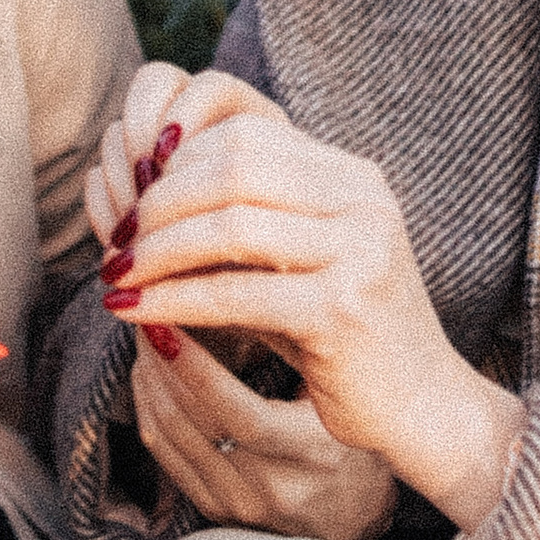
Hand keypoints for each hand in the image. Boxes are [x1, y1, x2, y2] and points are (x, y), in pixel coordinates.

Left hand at [88, 62, 524, 531]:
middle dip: (159, 202)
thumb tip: (139, 199)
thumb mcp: (296, 261)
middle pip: (231, 166)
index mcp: (353, 176)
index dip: (176, 161)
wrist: (423, 406)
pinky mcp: (341, 311)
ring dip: (156, 251)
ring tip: (116, 276)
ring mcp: (359, 252)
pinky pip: (234, 293)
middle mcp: (363, 201)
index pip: (246, 132)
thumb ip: (240, 220)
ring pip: (228, 224)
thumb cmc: (342, 334)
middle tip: (116, 240)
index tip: (132, 200)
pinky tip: (136, 314)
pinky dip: (173, 300)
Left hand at [129, 317, 398, 539]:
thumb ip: (299, 355)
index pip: (240, 415)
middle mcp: (274, 488)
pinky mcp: (214, 512)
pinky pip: (165, 457)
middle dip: (161, 364)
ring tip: (144, 336)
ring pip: (170, 439)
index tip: (168, 320)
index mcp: (314, 455)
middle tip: (145, 312)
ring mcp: (239, 505)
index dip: (194, 369)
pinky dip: (148, 411)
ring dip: (148, 383)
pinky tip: (147, 375)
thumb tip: (237, 291)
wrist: (354, 518)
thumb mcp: (343, 398)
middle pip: (194, 423)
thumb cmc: (356, 442)